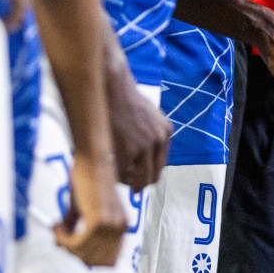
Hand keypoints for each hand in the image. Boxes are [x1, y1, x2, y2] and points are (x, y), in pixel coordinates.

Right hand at [55, 152, 126, 266]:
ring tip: (58, 230)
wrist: (92, 159)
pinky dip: (63, 239)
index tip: (72, 249)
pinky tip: (57, 226)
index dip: (87, 259)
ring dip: (66, 246)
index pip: (108, 261)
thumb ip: (75, 226)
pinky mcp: (98, 221)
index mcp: (122, 226)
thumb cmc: (88, 178)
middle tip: (61, 240)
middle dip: (75, 255)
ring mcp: (110, 225)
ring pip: (84, 254)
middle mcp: (119, 228)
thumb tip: (60, 245)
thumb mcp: (83, 207)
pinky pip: (76, 244)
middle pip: (95, 262)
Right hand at [105, 60, 171, 189]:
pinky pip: (121, 174)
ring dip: (128, 183)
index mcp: (166, 132)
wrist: (111, 87)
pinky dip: (114, 176)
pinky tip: (108, 169)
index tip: (139, 178)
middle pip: (152, 176)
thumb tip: (147, 159)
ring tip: (116, 177)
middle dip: (140, 183)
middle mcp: (159, 140)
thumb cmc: (125, 100)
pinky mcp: (127, 151)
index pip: (161, 165)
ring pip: (138, 180)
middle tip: (128, 185)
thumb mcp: (149, 115)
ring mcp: (144, 146)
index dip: (148, 174)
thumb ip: (152, 134)